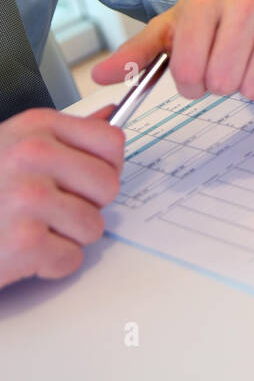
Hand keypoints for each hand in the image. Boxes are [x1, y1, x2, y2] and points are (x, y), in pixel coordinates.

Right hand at [0, 106, 123, 289]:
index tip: (86, 178)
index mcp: (37, 127)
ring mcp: (29, 197)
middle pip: (108, 186)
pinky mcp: (24, 241)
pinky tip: (23, 250)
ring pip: (93, 226)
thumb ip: (63, 136)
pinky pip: (71, 259)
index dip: (106, 166)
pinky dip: (50, 263)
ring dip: (67, 236)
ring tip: (33, 227)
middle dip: (87, 205)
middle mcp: (33, 155)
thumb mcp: (15, 144)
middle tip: (53, 209)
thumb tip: (109, 116)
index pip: (111, 141)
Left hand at [90, 0, 253, 101]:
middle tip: (224, 63)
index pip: (188, 72)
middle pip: (223, 83)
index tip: (195, 70)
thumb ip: (137, 53)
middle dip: (220, 83)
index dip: (189, 82)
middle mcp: (247, 1)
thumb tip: (101, 77)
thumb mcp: (173, 24)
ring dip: (249, 83)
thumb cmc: (216, 7)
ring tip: (249, 58)